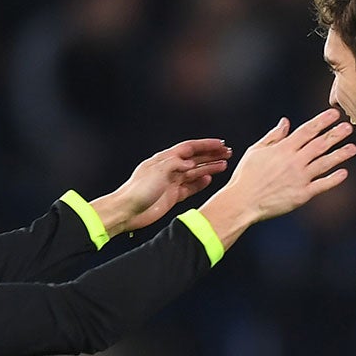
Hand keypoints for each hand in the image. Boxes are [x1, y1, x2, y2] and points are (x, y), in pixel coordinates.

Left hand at [95, 139, 231, 234]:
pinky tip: (210, 180)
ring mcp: (171, 182)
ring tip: (224, 165)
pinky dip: (200, 183)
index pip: (189, 148)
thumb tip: (192, 163)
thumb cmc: (139, 190)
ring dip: (209, 168)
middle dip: (211, 155)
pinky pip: (190, 187)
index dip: (205, 145)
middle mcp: (170, 169)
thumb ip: (176, 164)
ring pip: (195, 173)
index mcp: (165, 159)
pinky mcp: (172, 196)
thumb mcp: (158, 171)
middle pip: (195, 159)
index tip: (220, 144)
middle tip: (227, 153)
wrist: (128, 211)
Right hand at [197, 110, 355, 243]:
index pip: (307, 130)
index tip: (335, 114)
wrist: (243, 202)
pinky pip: (321, 185)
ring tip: (352, 148)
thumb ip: (274, 136)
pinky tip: (344, 173)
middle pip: (319, 144)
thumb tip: (286, 122)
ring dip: (339, 154)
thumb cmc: (246, 176)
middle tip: (349, 127)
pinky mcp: (301, 195)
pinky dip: (333, 179)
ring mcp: (299, 178)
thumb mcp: (256, 150)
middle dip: (335, 134)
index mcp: (283, 149)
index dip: (322, 121)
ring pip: (324, 163)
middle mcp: (294, 161)